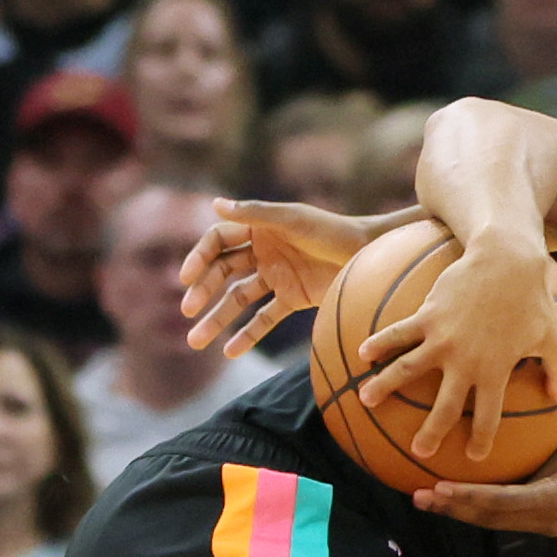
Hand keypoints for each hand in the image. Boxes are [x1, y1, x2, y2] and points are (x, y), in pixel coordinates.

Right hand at [180, 198, 373, 355]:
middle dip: (203, 291)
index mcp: (259, 227)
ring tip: (195, 341)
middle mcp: (262, 251)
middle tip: (187, 311)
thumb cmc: (333, 231)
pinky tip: (228, 352)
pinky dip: (247, 335)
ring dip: (217, 319)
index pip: (218, 242)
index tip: (186, 278)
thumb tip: (216, 204)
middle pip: (222, 273)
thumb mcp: (293, 220)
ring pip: (237, 300)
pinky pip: (264, 319)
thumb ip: (256, 214)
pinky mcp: (292, 299)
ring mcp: (276, 277)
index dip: (199, 258)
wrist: (370, 256)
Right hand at [356, 234, 556, 461]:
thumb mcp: (553, 337)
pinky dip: (379, 342)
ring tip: (365, 400)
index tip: (474, 455)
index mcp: (495, 371)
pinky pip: (398, 332)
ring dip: (385, 386)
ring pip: (407, 369)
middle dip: (431, 432)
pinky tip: (362, 353)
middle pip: (445, 406)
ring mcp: (442, 338)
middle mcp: (465, 361)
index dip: (482, 440)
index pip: (489, 416)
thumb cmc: (532, 299)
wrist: (506, 259)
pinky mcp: (428, 315)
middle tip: (420, 451)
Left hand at [413, 427, 556, 533]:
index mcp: (551, 501)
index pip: (498, 502)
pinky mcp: (547, 522)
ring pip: (494, 521)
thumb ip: (535, 462)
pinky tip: (461, 499)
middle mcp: (545, 520)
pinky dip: (480, 508)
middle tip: (418, 497)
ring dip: (462, 511)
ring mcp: (547, 525)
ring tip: (430, 500)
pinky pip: (506, 516)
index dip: (466, 498)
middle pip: (489, 518)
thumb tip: (497, 449)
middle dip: (453, 509)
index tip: (437, 490)